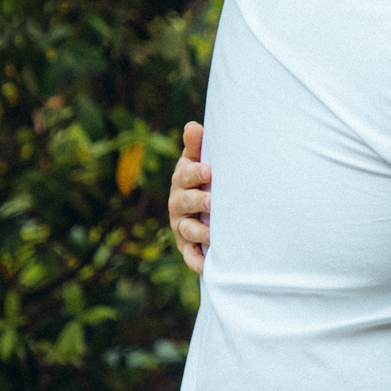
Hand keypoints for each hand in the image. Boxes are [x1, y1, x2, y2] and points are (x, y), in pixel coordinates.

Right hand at [169, 121, 210, 272]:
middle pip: (184, 202)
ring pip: (187, 229)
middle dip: (197, 201)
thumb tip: (193, 126)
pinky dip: (196, 261)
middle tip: (212, 201)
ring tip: (211, 233)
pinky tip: (206, 265)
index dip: (195, 173)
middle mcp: (178, 203)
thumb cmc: (205, 179)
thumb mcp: (199, 161)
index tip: (208, 170)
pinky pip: (190, 255)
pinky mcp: (187, 246)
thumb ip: (196, 146)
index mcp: (181, 181)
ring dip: (198, 231)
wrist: (206, 209)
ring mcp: (181, 226)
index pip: (185, 176)